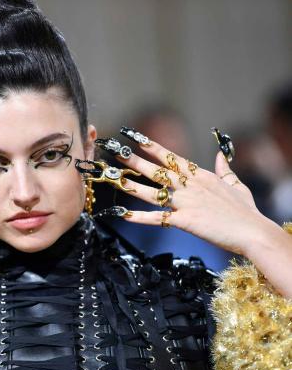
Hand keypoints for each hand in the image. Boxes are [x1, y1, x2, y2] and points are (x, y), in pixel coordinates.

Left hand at [112, 141, 262, 255]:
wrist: (253, 231)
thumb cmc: (246, 211)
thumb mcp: (236, 184)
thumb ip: (224, 169)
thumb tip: (220, 155)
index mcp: (200, 176)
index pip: (171, 157)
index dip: (152, 147)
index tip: (136, 138)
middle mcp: (190, 186)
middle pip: (156, 171)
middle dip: (134, 161)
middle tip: (116, 151)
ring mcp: (186, 202)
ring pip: (152, 192)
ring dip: (131, 185)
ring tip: (114, 179)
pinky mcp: (185, 221)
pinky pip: (158, 218)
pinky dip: (140, 217)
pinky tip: (124, 215)